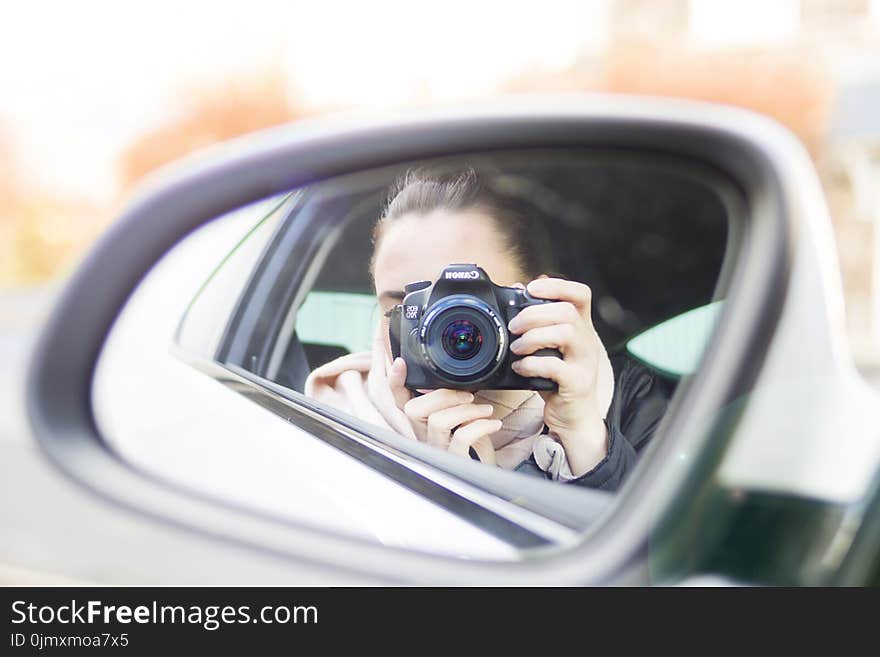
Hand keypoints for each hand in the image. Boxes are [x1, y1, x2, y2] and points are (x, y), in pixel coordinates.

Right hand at [388, 361, 498, 463]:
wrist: (489, 475)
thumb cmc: (475, 447)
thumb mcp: (464, 418)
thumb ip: (455, 401)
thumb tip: (460, 378)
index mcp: (423, 423)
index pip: (400, 401)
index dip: (395, 382)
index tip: (400, 362)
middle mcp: (424, 437)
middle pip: (413, 409)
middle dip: (442, 395)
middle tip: (469, 396)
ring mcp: (437, 451)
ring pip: (438, 421)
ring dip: (466, 410)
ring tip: (486, 410)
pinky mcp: (455, 462)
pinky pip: (461, 437)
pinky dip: (480, 426)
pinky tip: (493, 424)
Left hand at [508, 278, 606, 476]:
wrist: (574, 419)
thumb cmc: (558, 381)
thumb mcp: (549, 349)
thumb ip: (538, 324)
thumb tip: (518, 291)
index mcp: (582, 329)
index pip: (581, 295)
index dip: (558, 285)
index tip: (531, 288)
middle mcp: (587, 342)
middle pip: (568, 311)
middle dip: (534, 314)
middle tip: (514, 327)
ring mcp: (585, 362)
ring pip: (566, 332)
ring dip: (534, 337)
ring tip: (517, 348)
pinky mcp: (577, 383)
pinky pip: (556, 366)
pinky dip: (532, 364)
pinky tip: (521, 368)